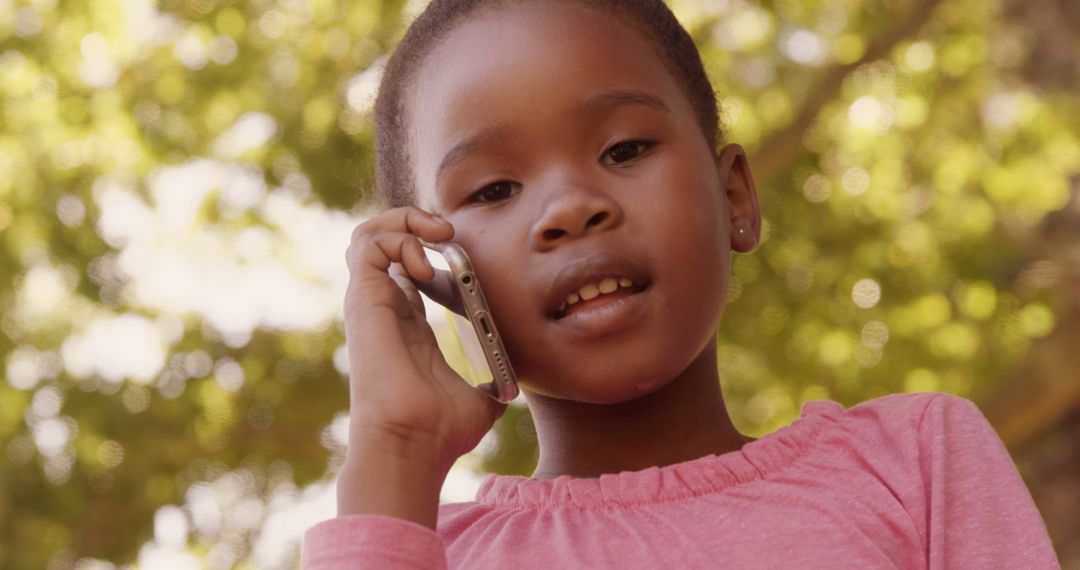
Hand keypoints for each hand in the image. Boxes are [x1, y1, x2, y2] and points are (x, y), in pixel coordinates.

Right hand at [340, 207, 505, 521]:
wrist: (416, 443)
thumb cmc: (443, 431)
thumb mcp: (484, 396)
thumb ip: (496, 377)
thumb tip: (516, 380)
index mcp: (409, 325)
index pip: (409, 268)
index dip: (434, 247)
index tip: (464, 252)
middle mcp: (384, 308)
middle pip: (383, 242)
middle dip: (417, 222)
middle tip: (449, 235)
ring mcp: (371, 303)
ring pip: (368, 235)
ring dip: (405, 222)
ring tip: (437, 237)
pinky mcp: (364, 301)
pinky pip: (367, 245)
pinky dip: (399, 238)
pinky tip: (428, 263)